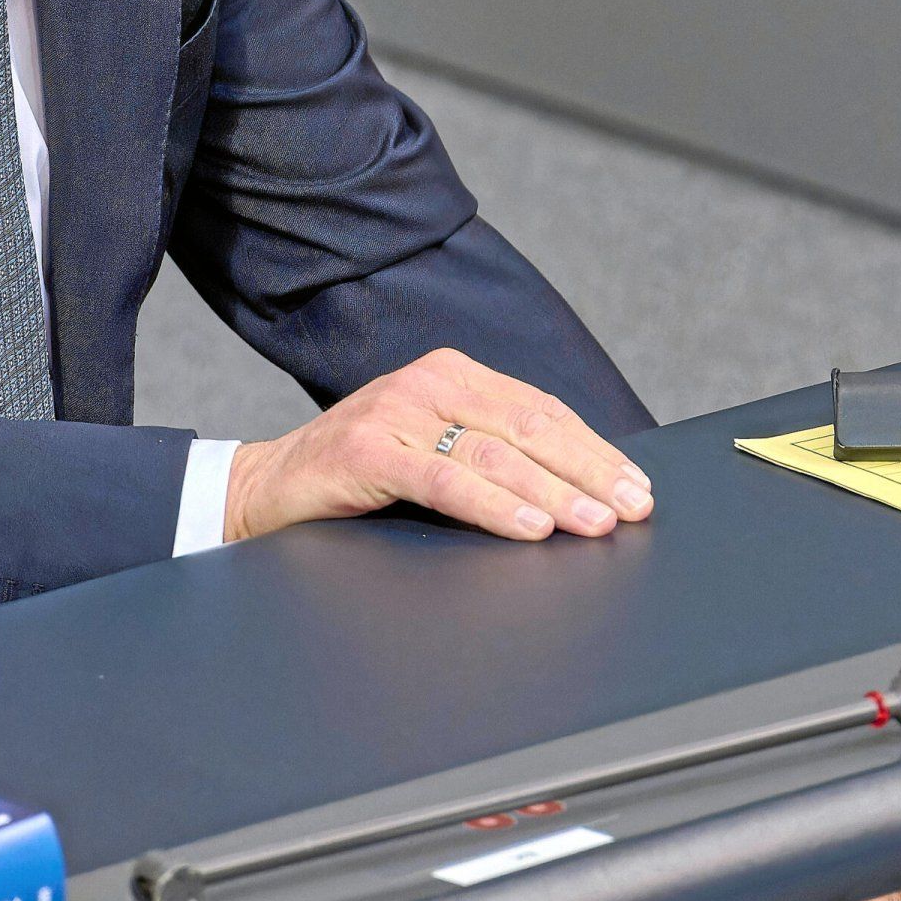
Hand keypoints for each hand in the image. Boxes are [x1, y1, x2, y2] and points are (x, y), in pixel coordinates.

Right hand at [221, 348, 653, 543]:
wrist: (265, 489)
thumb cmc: (357, 478)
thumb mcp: (429, 451)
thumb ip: (485, 455)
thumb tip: (575, 491)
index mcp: (451, 375)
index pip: (541, 411)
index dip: (594, 448)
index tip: (636, 485)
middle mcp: (428, 382)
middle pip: (529, 427)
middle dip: (589, 470)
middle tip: (632, 508)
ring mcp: (395, 412)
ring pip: (495, 453)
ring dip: (555, 491)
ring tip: (594, 522)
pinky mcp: (367, 450)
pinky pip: (445, 480)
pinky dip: (495, 505)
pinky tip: (531, 525)